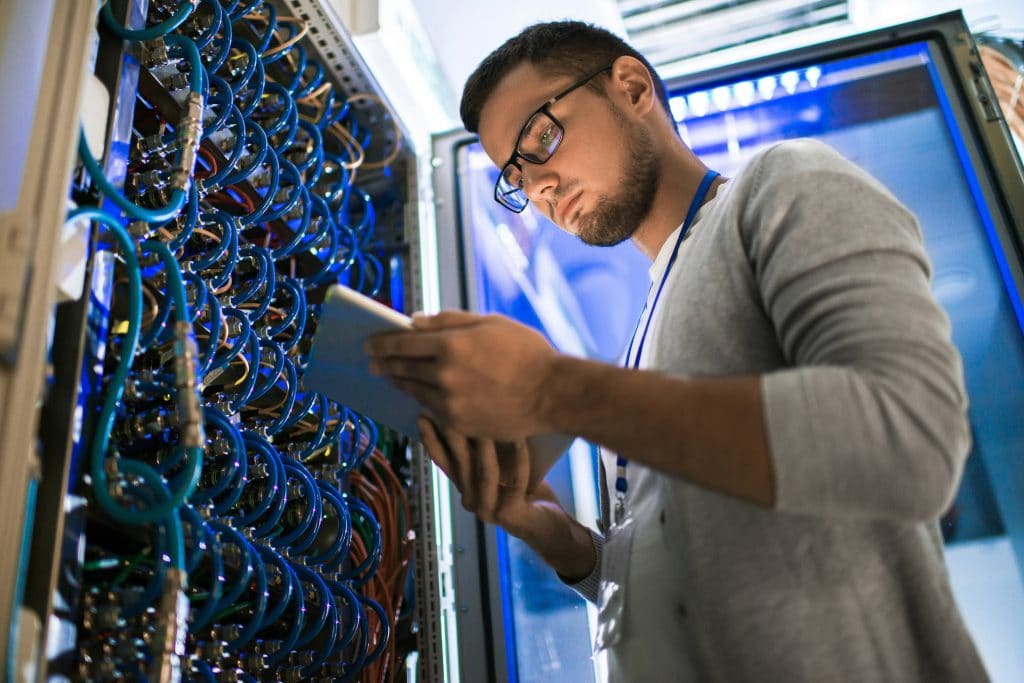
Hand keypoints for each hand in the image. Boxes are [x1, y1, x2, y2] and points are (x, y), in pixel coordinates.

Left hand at [366, 311, 558, 440]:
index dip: (381, 342)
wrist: (552, 393)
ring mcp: (450, 403)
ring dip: (399, 382)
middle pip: (402, 368)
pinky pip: (431, 410)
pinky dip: (421, 400)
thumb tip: (414, 321)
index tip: (369, 343)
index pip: (401, 342)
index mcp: (450, 344)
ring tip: (391, 377)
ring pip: (413, 391)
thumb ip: (448, 321)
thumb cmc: (526, 352)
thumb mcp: (489, 323)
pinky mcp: (459, 423)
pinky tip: (418, 394)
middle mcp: (444, 375)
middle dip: (383, 363)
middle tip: (372, 361)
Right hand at [418, 417, 558, 537]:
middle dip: (455, 435)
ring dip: (487, 445)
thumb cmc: (527, 492)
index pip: (444, 463)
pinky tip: (522, 439)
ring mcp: (488, 511)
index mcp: (466, 489)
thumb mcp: (503, 470)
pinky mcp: (509, 515)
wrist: (550, 527)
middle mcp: (471, 501)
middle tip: (452, 408)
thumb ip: (487, 453)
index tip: (424, 415)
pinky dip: (520, 459)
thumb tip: (476, 414)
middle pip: (460, 465)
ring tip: (489, 419)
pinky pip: (515, 483)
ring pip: (485, 473)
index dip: (433, 440)